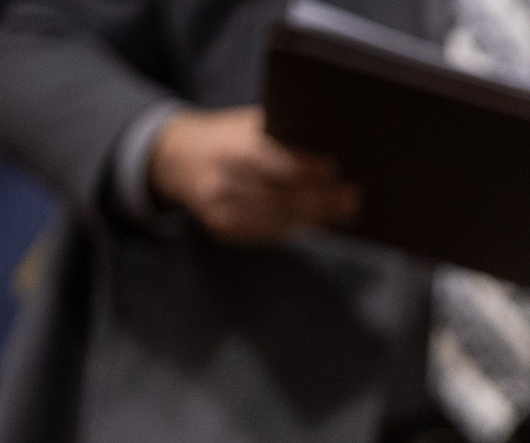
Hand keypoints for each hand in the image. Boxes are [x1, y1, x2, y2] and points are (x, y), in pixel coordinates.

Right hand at [148, 106, 359, 243]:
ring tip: (341, 209)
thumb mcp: (248, 124)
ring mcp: (221, 205)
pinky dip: (292, 226)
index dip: (306, 165)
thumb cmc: (229, 138)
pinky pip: (266, 231)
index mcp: (233, 145)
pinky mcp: (223, 227)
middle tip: (350, 197)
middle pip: (281, 192)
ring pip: (278, 217)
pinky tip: (313, 221)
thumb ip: (281, 133)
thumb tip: (331, 148)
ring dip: (313, 215)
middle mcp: (224, 176)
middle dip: (320, 197)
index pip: (276, 158)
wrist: (179, 157)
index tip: (335, 170)